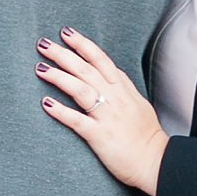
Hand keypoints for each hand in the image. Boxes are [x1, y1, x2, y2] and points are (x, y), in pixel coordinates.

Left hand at [38, 28, 168, 195]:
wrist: (156, 161)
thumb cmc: (147, 136)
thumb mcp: (138, 103)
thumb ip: (122, 88)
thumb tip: (109, 75)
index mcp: (123, 90)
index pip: (101, 60)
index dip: (83, 45)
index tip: (67, 33)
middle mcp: (115, 99)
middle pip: (86, 69)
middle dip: (63, 55)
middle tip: (44, 44)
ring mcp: (107, 116)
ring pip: (80, 90)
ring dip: (59, 77)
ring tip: (40, 68)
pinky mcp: (100, 135)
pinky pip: (77, 120)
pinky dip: (61, 111)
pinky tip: (45, 103)